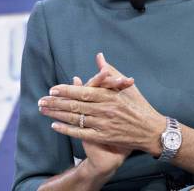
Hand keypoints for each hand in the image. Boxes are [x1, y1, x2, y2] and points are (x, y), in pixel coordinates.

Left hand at [39, 54, 164, 156]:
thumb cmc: (139, 105)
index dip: (66, 91)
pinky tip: (55, 125)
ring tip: (43, 110)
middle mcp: (105, 110)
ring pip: (75, 119)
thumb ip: (110, 72)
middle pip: (75, 106)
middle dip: (56, 103)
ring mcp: (103, 124)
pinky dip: (67, 130)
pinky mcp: (103, 137)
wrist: (151, 130)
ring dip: (57, 114)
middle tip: (41, 100)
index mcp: (110, 96)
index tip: (52, 89)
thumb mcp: (127, 86)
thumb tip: (99, 57)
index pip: (83, 92)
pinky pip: (80, 133)